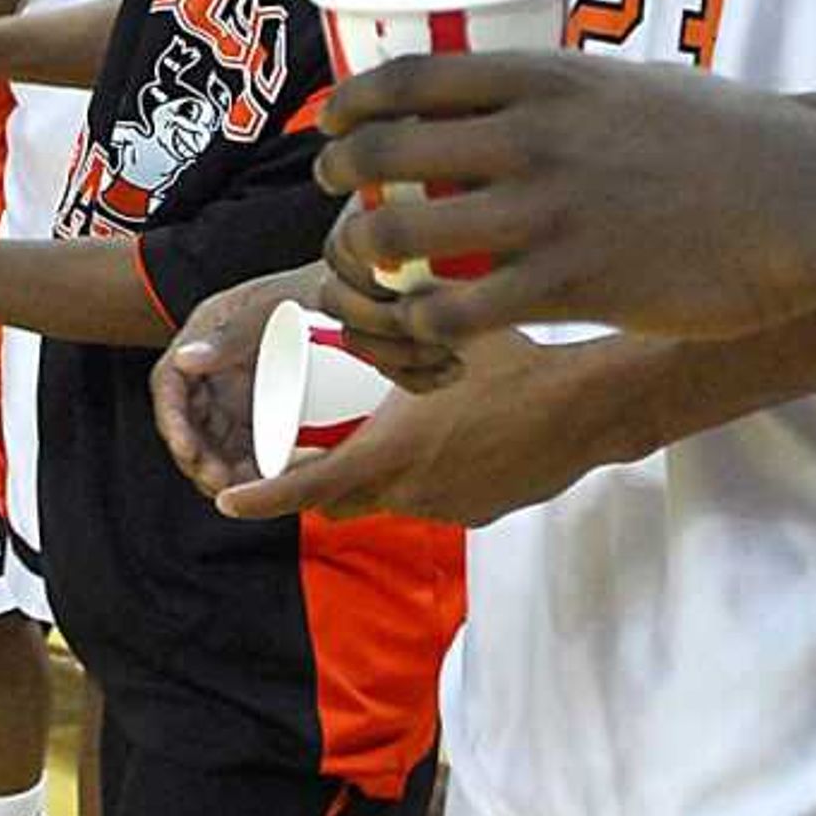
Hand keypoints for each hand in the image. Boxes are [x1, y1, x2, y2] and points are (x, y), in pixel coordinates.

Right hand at [148, 270, 318, 496]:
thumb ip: (233, 330)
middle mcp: (216, 364)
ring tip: (238, 491)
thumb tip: (184, 359)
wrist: (360, 297)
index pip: (169, 381)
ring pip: (214, 439)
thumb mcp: (275, 305)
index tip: (187, 450)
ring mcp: (239, 388)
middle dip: (195, 456)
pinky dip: (248, 468)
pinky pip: (246, 445)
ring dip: (218, 468)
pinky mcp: (265, 408)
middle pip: (187, 420)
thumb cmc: (317, 289)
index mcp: (207, 332)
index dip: (171, 419)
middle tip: (218, 482)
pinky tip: (263, 486)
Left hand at [210, 344, 584, 527]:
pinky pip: (437, 497)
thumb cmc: (516, 364)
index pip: (308, 489)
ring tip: (406, 422)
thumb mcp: (441, 337)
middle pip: (344, 500)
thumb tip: (356, 301)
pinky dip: (429, 473)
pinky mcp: (479, 513)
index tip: (228, 501)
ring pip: (393, 496)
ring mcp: (447, 508)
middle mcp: (411, 492)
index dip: (263, 498)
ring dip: (383, 469)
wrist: (586, 409)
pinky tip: (459, 433)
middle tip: (306, 449)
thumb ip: (391, 329)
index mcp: (390, 453)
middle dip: (319, 481)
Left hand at [316, 50, 815, 346]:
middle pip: (387, 151)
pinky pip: (458, 309)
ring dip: (369, 252)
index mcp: (548, 78)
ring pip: (405, 231)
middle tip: (336, 192)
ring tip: (371, 265)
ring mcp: (548, 213)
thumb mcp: (640, 83)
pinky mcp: (571, 286)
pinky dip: (424, 320)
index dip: (352, 101)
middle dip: (341, 175)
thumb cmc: (738, 140)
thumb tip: (529, 95)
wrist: (810, 203)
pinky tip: (426, 324)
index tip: (331, 121)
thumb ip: (575, 91)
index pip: (410, 76)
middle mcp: (532, 138)